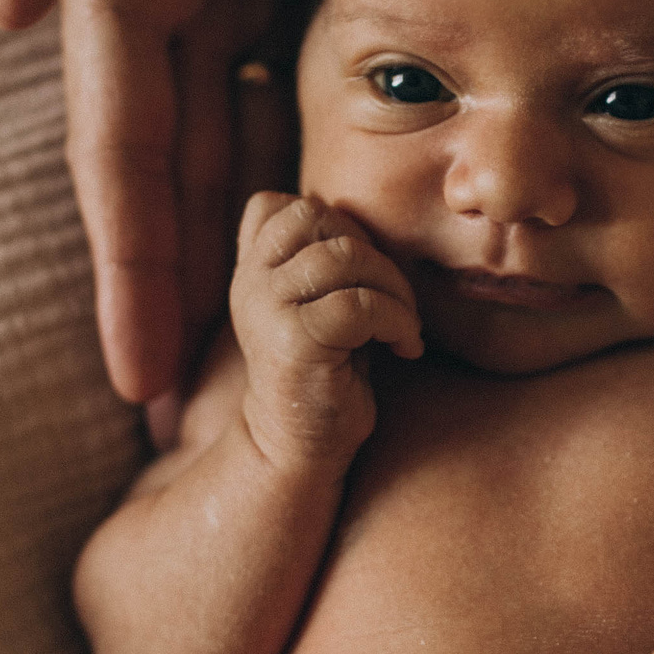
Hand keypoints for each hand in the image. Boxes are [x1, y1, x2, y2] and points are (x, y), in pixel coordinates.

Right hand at [0, 0, 372, 409]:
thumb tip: (7, 7)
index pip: (123, 149)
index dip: (131, 262)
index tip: (137, 379)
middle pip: (188, 179)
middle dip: (191, 303)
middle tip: (206, 433)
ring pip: (257, 145)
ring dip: (262, 258)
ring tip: (286, 368)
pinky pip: (330, 69)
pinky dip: (335, 155)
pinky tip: (363, 234)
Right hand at [230, 192, 423, 472]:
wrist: (299, 449)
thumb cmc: (327, 373)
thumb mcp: (318, 303)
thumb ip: (324, 257)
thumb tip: (363, 213)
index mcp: (252, 271)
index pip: (276, 204)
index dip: (329, 222)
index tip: (359, 273)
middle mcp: (249, 283)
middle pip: (314, 215)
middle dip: (370, 249)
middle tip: (394, 297)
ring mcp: (266, 309)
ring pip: (344, 256)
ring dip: (393, 288)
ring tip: (403, 326)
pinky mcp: (294, 342)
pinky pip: (360, 303)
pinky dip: (397, 321)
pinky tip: (404, 348)